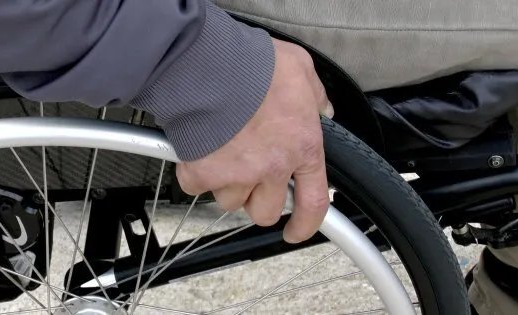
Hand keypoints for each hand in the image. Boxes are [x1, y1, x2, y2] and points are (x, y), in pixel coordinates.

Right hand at [176, 38, 331, 242]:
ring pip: (230, 201)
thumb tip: (321, 108)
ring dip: (226, 184)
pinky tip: (198, 149)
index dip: (305, 224)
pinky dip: (195, 172)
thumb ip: (314, 95)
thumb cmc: (255, 65)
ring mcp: (237, 175)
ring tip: (221, 152)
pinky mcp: (203, 173)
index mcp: (301, 147)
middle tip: (248, 176)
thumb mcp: (300, 70)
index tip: (295, 231)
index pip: (313, 202)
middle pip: (265, 211)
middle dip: (256, 199)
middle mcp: (272, 168)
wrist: (210, 65)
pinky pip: (197, 187)